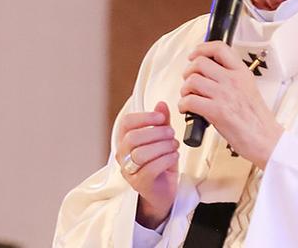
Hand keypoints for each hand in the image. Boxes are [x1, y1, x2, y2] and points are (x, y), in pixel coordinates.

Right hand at [116, 101, 178, 228]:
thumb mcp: (162, 141)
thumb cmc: (161, 166)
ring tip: (174, 146)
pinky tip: (173, 156)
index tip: (161, 118)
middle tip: (171, 134)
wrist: (163, 193)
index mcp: (125, 141)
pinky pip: (152, 168)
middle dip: (156, 132)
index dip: (144, 117)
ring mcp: (129, 171)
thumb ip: (161, 123)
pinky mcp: (140, 183)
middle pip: (133, 138)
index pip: (126, 123)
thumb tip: (161, 104)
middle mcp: (123, 156)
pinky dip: (166, 159)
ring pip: (141, 153)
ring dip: (162, 146)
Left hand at [178, 41, 283, 168]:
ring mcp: (224, 94)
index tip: (194, 55)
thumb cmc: (257, 120)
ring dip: (185, 90)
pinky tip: (188, 110)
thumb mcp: (248, 89)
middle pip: (199, 63)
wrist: (266, 140)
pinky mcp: (217, 111)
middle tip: (189, 82)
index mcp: (242, 73)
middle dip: (188, 72)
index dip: (201, 49)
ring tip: (189, 98)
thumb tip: (207, 73)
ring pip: (192, 80)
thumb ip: (231, 78)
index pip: (219, 48)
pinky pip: (189, 100)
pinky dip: (183, 105)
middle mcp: (233, 80)